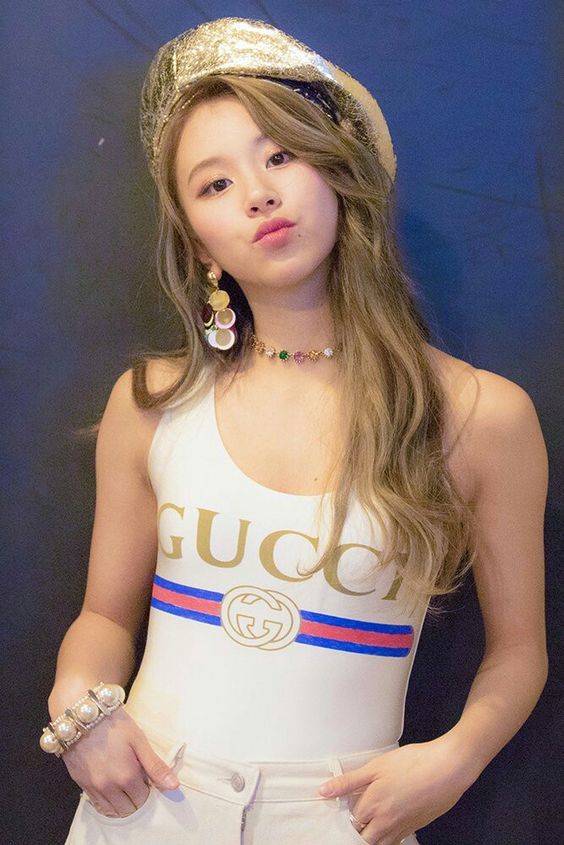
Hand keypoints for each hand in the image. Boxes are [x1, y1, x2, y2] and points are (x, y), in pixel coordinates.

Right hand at [61, 708, 179, 817]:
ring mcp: (93, 788)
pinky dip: (106, 801)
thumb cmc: (115, 724)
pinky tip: (110, 786)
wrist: (83, 715)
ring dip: (120, 802)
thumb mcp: (139, 741)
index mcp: (126, 777)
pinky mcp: (81, 784)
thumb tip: (174, 786)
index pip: (143, 799)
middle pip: (128, 809)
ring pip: (111, 811)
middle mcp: (109, 787)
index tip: (145, 776)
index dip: (147, 788)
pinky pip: (96, 805)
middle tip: (135, 779)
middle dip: (134, 798)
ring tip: (123, 782)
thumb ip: (155, 766)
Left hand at [318, 737, 472, 844]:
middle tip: (353, 818)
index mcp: (372, 807)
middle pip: (362, 839)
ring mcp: (402, 829)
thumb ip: (348, 782)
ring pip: (379, 844)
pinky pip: (395, 841)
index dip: (342, 814)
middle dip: (355, 832)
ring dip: (371, 836)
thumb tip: (324, 791)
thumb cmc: (414, 763)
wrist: (448, 768)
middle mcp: (385, 824)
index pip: (348, 822)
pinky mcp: (415, 828)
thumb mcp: (376, 767)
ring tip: (368, 822)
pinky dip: (387, 837)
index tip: (339, 808)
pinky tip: (387, 822)